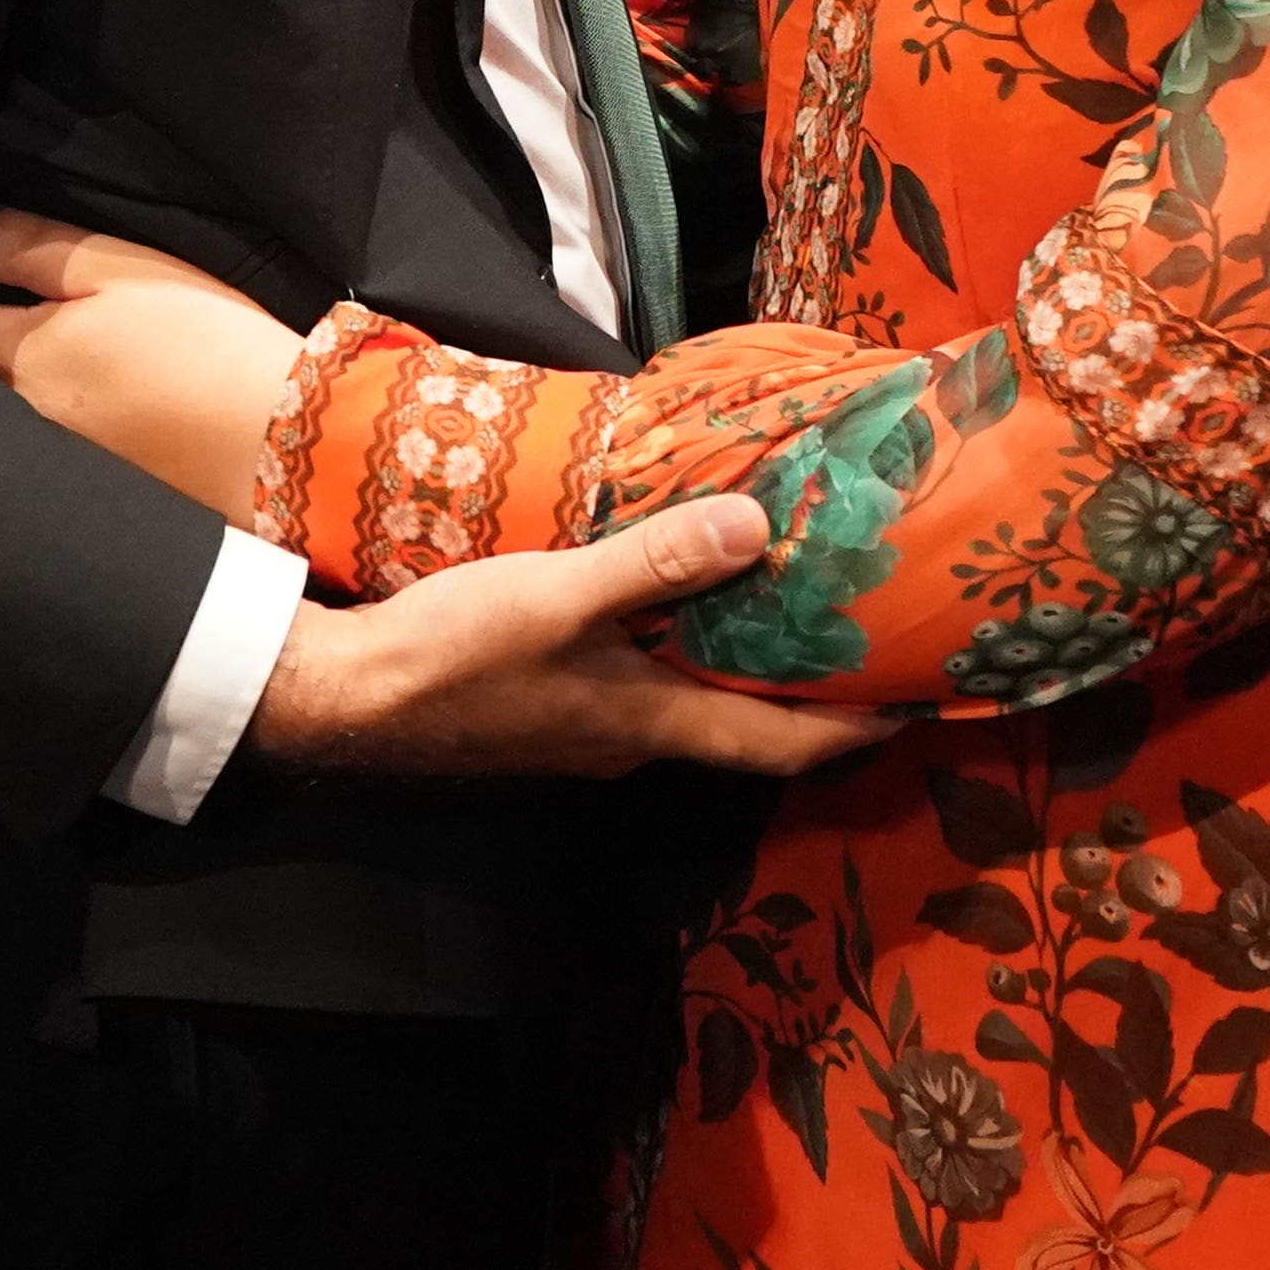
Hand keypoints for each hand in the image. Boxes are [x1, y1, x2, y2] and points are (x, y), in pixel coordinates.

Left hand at [0, 205, 303, 521]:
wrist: (279, 451)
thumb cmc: (203, 343)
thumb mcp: (120, 271)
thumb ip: (31, 249)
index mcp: (22, 359)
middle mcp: (20, 423)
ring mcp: (51, 472)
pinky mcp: (91, 503)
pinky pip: (25, 468)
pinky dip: (7, 448)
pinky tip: (11, 443)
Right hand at [250, 498, 903, 781]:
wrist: (341, 701)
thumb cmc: (451, 656)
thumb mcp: (556, 597)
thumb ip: (652, 563)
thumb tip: (756, 526)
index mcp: (653, 724)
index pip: (786, 743)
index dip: (861, 726)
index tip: (928, 700)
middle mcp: (634, 741)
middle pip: (749, 721)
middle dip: (814, 685)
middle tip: (869, 626)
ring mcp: (588, 729)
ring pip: (693, 697)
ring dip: (744, 657)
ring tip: (787, 592)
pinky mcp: (549, 706)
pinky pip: (642, 678)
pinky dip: (680, 642)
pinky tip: (672, 593)